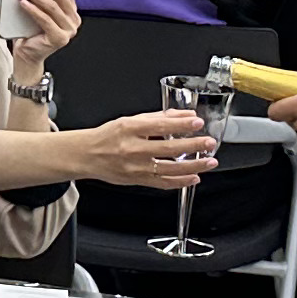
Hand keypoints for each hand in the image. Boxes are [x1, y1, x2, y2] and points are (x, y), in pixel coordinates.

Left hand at [6, 0, 79, 65]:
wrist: (28, 54)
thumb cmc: (31, 31)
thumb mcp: (38, 8)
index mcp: (71, 10)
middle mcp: (73, 19)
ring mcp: (68, 30)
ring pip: (53, 6)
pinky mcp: (59, 38)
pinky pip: (46, 20)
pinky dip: (34, 10)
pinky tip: (24, 3)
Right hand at [78, 102, 214, 189]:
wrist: (87, 155)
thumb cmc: (108, 136)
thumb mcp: (130, 120)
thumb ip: (159, 117)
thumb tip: (185, 114)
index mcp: (130, 129)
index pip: (159, 126)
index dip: (180, 124)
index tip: (197, 121)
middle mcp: (132, 149)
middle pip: (168, 148)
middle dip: (192, 146)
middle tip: (209, 142)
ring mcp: (136, 168)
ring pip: (169, 169)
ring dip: (193, 166)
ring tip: (209, 162)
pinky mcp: (137, 180)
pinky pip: (163, 183)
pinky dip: (181, 182)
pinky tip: (194, 177)